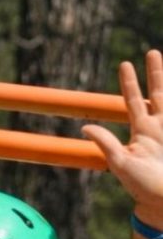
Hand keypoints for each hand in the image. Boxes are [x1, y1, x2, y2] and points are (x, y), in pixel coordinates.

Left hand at [83, 50, 162, 225]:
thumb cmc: (141, 185)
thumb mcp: (121, 163)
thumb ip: (106, 143)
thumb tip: (84, 126)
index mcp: (141, 132)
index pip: (133, 101)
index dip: (130, 83)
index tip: (125, 64)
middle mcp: (157, 127)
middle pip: (156, 93)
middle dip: (153, 73)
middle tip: (149, 53)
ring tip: (157, 55)